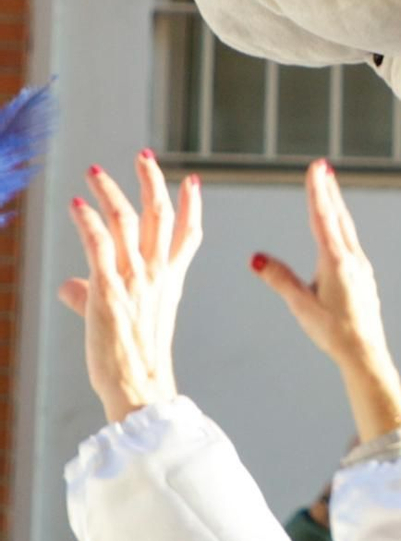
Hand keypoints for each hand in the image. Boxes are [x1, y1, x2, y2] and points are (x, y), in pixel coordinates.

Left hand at [59, 153, 201, 423]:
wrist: (136, 384)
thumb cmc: (130, 358)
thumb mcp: (122, 319)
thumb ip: (95, 294)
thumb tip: (68, 286)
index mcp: (169, 280)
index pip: (188, 234)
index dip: (192, 205)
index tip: (193, 181)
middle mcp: (157, 273)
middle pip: (160, 214)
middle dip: (152, 180)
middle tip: (143, 156)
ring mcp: (135, 278)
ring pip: (128, 220)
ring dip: (110, 191)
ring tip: (95, 172)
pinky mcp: (109, 288)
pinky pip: (99, 243)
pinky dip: (88, 220)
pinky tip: (77, 205)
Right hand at [252, 160, 400, 441]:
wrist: (364, 352)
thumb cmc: (332, 332)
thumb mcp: (301, 306)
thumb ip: (280, 279)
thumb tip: (256, 257)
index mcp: (336, 262)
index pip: (323, 219)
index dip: (318, 192)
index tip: (317, 167)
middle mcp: (351, 259)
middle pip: (338, 218)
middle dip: (328, 191)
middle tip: (323, 166)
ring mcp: (360, 266)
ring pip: (346, 229)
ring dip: (336, 207)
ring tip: (330, 189)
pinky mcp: (362, 276)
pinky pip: (350, 243)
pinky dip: (342, 227)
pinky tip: (339, 230)